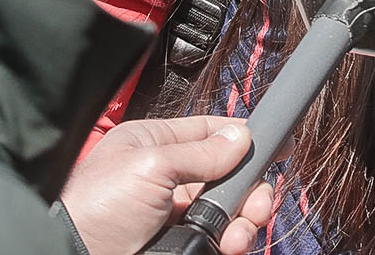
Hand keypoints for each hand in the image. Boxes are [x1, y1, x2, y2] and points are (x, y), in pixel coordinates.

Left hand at [58, 116, 277, 254]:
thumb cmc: (95, 208)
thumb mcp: (150, 166)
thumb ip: (202, 152)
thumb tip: (242, 136)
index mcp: (154, 146)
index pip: (210, 131)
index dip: (244, 136)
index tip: (278, 142)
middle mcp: (167, 179)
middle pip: (228, 175)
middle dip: (251, 188)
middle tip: (259, 202)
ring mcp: (173, 217)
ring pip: (229, 211)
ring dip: (245, 220)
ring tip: (240, 233)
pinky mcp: (178, 246)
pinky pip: (219, 239)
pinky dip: (233, 241)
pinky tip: (230, 245)